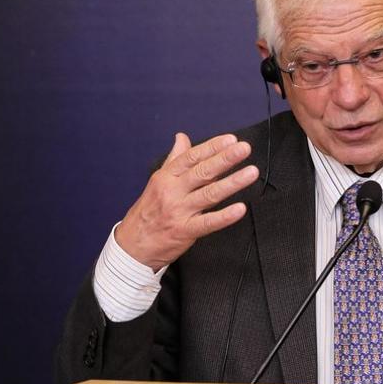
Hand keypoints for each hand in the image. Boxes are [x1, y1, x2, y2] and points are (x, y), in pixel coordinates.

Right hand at [115, 132, 258, 269]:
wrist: (132, 245)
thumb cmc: (147, 212)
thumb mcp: (157, 182)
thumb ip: (174, 159)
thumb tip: (182, 137)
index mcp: (166, 177)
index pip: (191, 157)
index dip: (212, 147)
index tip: (230, 139)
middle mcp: (172, 191)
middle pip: (202, 172)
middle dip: (225, 159)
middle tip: (244, 149)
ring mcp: (179, 211)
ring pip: (209, 194)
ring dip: (232, 182)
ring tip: (251, 172)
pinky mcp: (185, 231)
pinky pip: (208, 223)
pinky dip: (224, 216)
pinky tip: (240, 209)